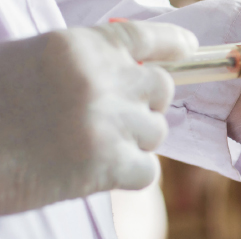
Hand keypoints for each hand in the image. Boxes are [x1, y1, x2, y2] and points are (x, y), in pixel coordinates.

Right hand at [0, 21, 197, 213]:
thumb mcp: (28, 65)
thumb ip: (80, 67)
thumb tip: (130, 76)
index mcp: (77, 48)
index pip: (143, 38)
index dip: (171, 43)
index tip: (189, 47)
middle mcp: (100, 80)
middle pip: (159, 88)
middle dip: (145, 103)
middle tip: (117, 117)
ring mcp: (107, 123)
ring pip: (156, 132)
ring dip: (134, 142)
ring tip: (92, 148)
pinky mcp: (107, 166)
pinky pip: (147, 171)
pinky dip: (128, 176)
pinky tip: (96, 175)